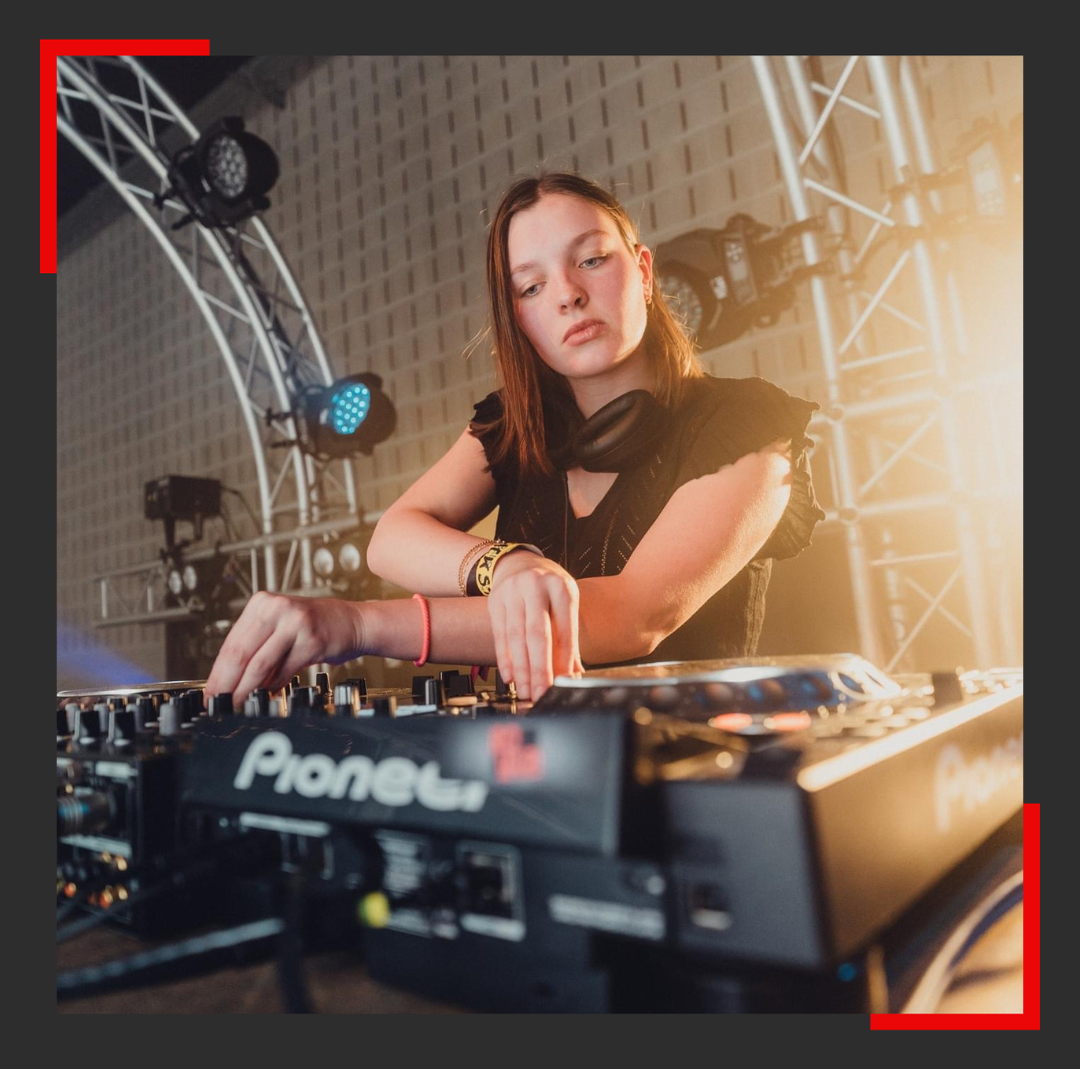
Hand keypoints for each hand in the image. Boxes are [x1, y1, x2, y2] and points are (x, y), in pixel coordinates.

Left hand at [205, 591, 364, 702]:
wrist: (352, 622)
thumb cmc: (314, 626)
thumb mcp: (280, 626)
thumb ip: (256, 646)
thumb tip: (228, 679)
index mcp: (263, 603)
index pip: (231, 642)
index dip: (218, 672)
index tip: (210, 691)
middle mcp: (277, 609)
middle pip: (240, 653)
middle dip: (226, 683)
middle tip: (217, 702)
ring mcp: (295, 624)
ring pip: (259, 664)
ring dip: (245, 689)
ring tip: (237, 703)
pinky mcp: (311, 641)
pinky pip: (284, 671)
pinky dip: (272, 687)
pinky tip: (266, 695)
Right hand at [486, 551, 582, 700]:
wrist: (519, 564)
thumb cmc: (548, 589)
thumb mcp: (565, 604)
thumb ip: (569, 639)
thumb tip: (573, 675)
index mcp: (560, 588)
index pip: (563, 629)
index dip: (563, 659)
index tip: (563, 682)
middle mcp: (535, 587)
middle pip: (537, 634)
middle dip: (540, 668)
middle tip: (542, 692)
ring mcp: (512, 592)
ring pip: (516, 637)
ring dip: (521, 669)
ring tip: (527, 690)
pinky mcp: (495, 601)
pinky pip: (499, 635)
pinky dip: (505, 659)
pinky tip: (510, 677)